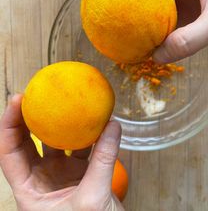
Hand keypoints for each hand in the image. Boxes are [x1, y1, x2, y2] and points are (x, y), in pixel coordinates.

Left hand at [0, 94, 123, 210]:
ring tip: (65, 102)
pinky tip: (96, 122)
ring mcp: (61, 175)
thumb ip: (103, 160)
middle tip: (36, 93)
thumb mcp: (92, 198)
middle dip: (29, 117)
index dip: (8, 125)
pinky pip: (81, 148)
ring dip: (61, 124)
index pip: (9, 152)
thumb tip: (113, 125)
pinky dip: (88, 136)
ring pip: (55, 142)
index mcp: (29, 190)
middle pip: (28, 142)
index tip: (17, 100)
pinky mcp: (79, 174)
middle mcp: (41, 179)